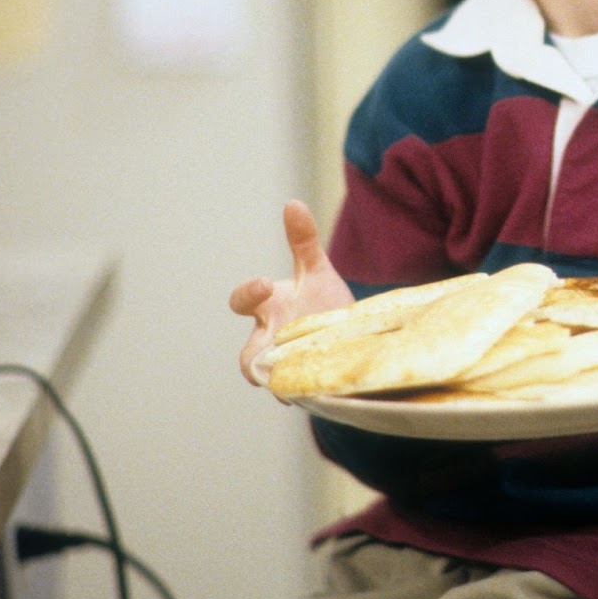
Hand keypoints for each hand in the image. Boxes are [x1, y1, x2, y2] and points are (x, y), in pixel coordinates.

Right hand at [230, 200, 353, 386]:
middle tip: (271, 352)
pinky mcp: (309, 387)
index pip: (244, 302)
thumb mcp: (316, 271)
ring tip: (293, 381)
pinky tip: (321, 390)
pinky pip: (302, 395)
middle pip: (248, 359)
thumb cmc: (323, 303)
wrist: (354, 336)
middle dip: (254, 359)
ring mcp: (289, 367)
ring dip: (282, 381)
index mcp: (270, 309)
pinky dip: (308, 393)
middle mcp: (273, 341)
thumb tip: (292, 203)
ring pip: (273, 383)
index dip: (247, 294)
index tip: (263, 284)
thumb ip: (303, 241)